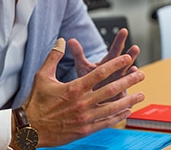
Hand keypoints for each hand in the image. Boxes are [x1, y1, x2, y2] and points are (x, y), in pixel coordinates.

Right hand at [22, 38, 144, 146]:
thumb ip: (54, 57)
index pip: (100, 73)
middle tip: (141, 74)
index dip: (116, 64)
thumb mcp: (43, 76)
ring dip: (129, 99)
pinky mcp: (85, 129)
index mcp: (74, 87)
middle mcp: (82, 102)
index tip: (127, 57)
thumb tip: (61, 40)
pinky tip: (127, 111)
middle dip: (129, 81)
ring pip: (113, 107)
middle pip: (111, 89)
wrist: (29, 128)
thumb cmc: (36, 101)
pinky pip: (106, 122)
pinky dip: (118, 116)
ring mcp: (85, 117)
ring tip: (141, 94)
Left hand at [69, 29, 139, 98]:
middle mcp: (116, 72)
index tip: (124, 31)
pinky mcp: (118, 97)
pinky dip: (126, 90)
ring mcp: (119, 84)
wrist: (89, 100)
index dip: (119, 41)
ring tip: (136, 69)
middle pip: (124, 62)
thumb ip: (78, 54)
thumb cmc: (87, 82)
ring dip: (132, 72)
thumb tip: (70, 40)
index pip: (115, 50)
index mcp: (108, 64)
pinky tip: (128, 88)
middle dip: (130, 55)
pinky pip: (124, 93)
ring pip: (127, 76)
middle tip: (135, 48)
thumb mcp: (83, 67)